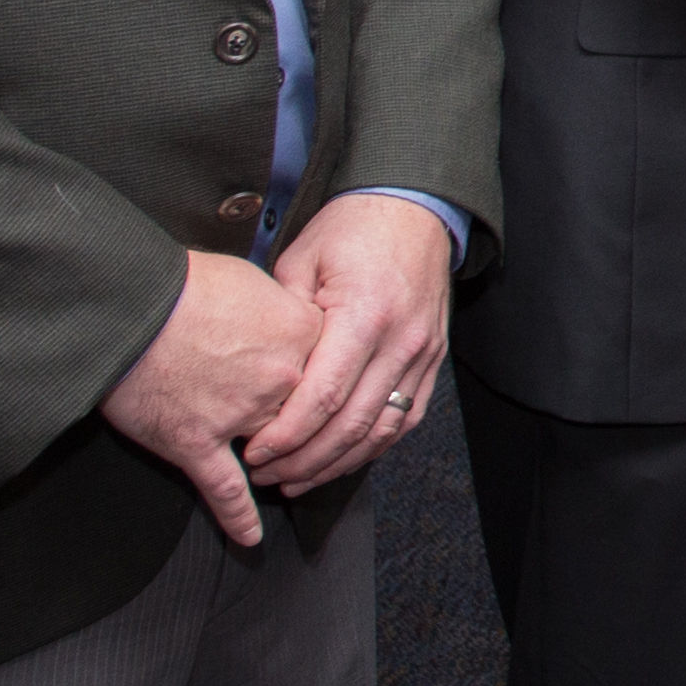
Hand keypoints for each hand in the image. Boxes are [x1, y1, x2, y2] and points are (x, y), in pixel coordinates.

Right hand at [100, 251, 324, 547]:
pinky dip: (237, 517)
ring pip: (276, 452)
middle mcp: (281, 380)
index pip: (337, 368)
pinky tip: (249, 538)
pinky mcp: (196, 442)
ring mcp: (240, 415)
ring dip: (280, 467)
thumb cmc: (184, 284)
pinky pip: (225, 489)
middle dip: (309, 430)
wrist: (126, 303)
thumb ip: (282, 307)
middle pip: (311, 416)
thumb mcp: (251, 280)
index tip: (326, 386)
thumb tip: (292, 316)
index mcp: (301, 334)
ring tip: (281, 477)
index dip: (328, 378)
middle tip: (304, 438)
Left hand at [248, 194, 457, 497]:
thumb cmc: (352, 228)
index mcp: (364, 315)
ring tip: (298, 479)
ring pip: (381, 431)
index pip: (322, 398)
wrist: (413, 207)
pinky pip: (406, 418)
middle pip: (351, 425)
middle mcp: (400, 341)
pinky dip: (373, 446)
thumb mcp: (300, 260)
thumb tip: (257, 375)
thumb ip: (282, 322)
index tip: (252, 455)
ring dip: (338, 463)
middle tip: (266, 477)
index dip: (285, 436)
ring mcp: (422, 354)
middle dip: (304, 460)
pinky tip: (342, 458)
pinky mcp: (433, 360)